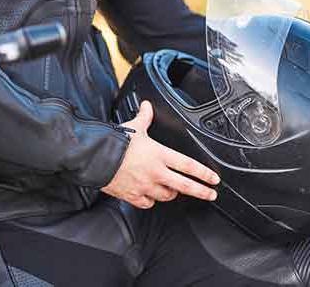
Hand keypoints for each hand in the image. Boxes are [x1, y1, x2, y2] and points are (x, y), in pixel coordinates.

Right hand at [101, 101, 220, 208]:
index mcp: (160, 155)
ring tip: (173, 190)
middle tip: (210, 194)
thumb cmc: (115, 142)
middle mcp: (156, 172)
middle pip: (185, 186)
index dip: (204, 174)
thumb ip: (144, 117)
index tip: (214, 179)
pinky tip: (150, 196)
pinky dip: (151, 200)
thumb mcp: (134, 127)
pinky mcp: (133, 196)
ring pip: (167, 196)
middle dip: (201, 191)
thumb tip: (147, 106)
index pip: (189, 166)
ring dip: (171, 193)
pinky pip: (148, 203)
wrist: (95, 158)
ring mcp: (145, 186)